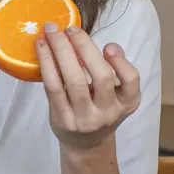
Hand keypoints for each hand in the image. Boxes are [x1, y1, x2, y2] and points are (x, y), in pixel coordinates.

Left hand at [38, 23, 140, 150]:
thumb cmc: (101, 109)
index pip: (131, 80)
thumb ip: (115, 70)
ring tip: (52, 32)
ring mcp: (85, 118)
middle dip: (85, 48)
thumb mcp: (118, 94)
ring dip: (61, 51)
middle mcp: (109, 112)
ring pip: (74, 80)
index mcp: (127, 102)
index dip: (121, 62)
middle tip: (71, 29)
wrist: (86, 144)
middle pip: (102, 76)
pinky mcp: (62, 118)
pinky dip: (47, 63)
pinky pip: (53, 87)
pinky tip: (42, 47)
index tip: (108, 46)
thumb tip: (106, 45)